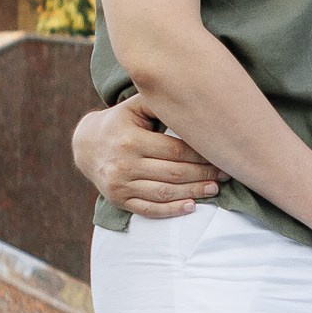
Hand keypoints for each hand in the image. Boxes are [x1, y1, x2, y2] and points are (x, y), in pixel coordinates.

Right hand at [70, 98, 219, 215]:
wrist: (86, 145)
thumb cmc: (120, 122)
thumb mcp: (135, 106)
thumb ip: (161, 104)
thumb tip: (195, 101)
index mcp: (130, 139)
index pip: (174, 150)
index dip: (200, 155)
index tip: (220, 155)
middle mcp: (123, 164)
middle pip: (173, 173)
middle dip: (203, 175)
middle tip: (224, 175)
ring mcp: (119, 184)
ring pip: (164, 193)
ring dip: (193, 193)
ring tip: (214, 189)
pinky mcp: (118, 200)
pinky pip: (148, 209)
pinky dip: (171, 211)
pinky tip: (191, 206)